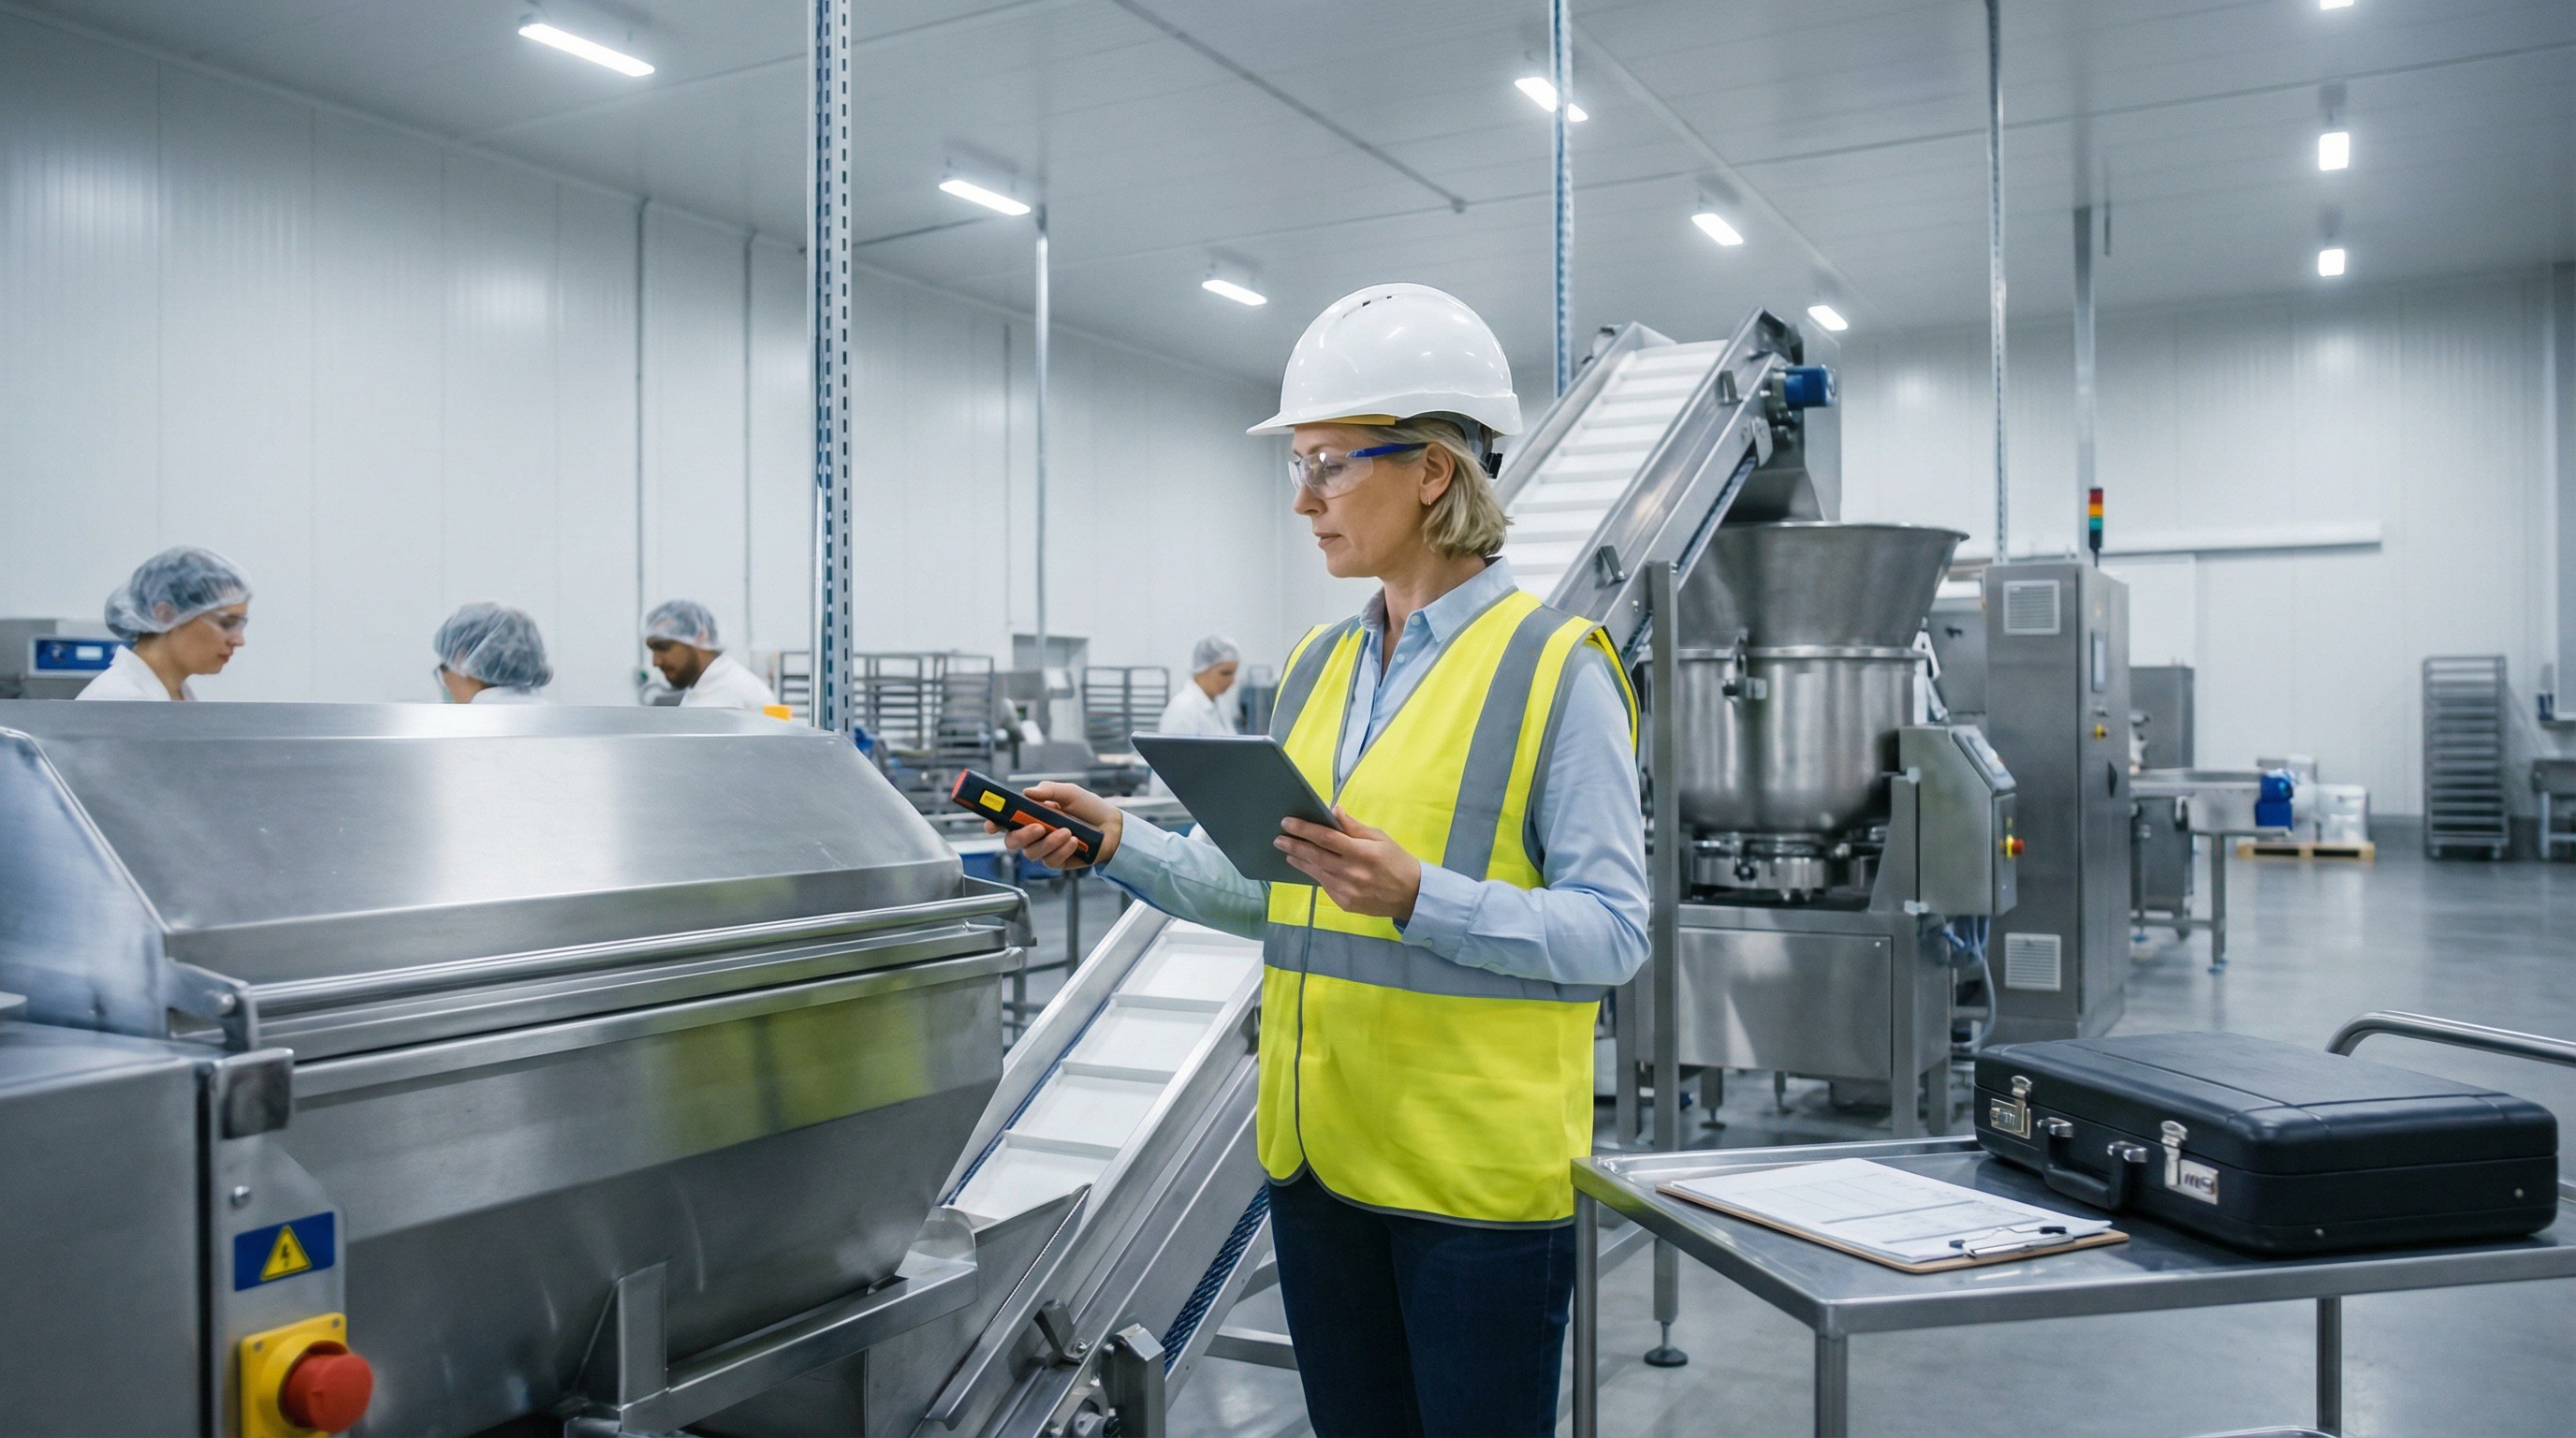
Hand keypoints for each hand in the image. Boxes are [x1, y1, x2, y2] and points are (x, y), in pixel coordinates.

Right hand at [989, 781, 1122, 869]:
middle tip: (1038, 827)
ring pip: (1031, 853)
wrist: (1112, 826)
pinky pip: (1050, 861)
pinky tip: (1074, 841)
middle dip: (1021, 835)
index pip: (1006, 821)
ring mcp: (1045, 849)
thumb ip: (1049, 790)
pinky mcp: (1057, 861)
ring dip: (1048, 842)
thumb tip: (1028, 792)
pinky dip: (1062, 850)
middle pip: (1012, 841)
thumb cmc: (1089, 808)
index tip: (991, 824)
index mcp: (1032, 815)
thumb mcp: (1070, 793)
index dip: (994, 823)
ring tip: (1067, 831)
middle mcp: (1034, 833)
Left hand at [1277, 808, 1420, 921]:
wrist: (1411, 895)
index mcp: (1362, 852)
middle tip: (1278, 839)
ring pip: (1316, 872)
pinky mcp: (1345, 903)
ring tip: (1288, 852)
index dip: (1304, 829)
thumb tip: (1333, 810)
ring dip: (1300, 861)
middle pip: (1315, 856)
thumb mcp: (1380, 837)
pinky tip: (1308, 866)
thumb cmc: (1397, 861)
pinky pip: (1325, 886)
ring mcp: (1347, 890)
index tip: (1287, 822)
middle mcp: (1352, 872)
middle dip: (1294, 846)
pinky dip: (1316, 874)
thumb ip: (1354, 826)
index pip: (1326, 838)